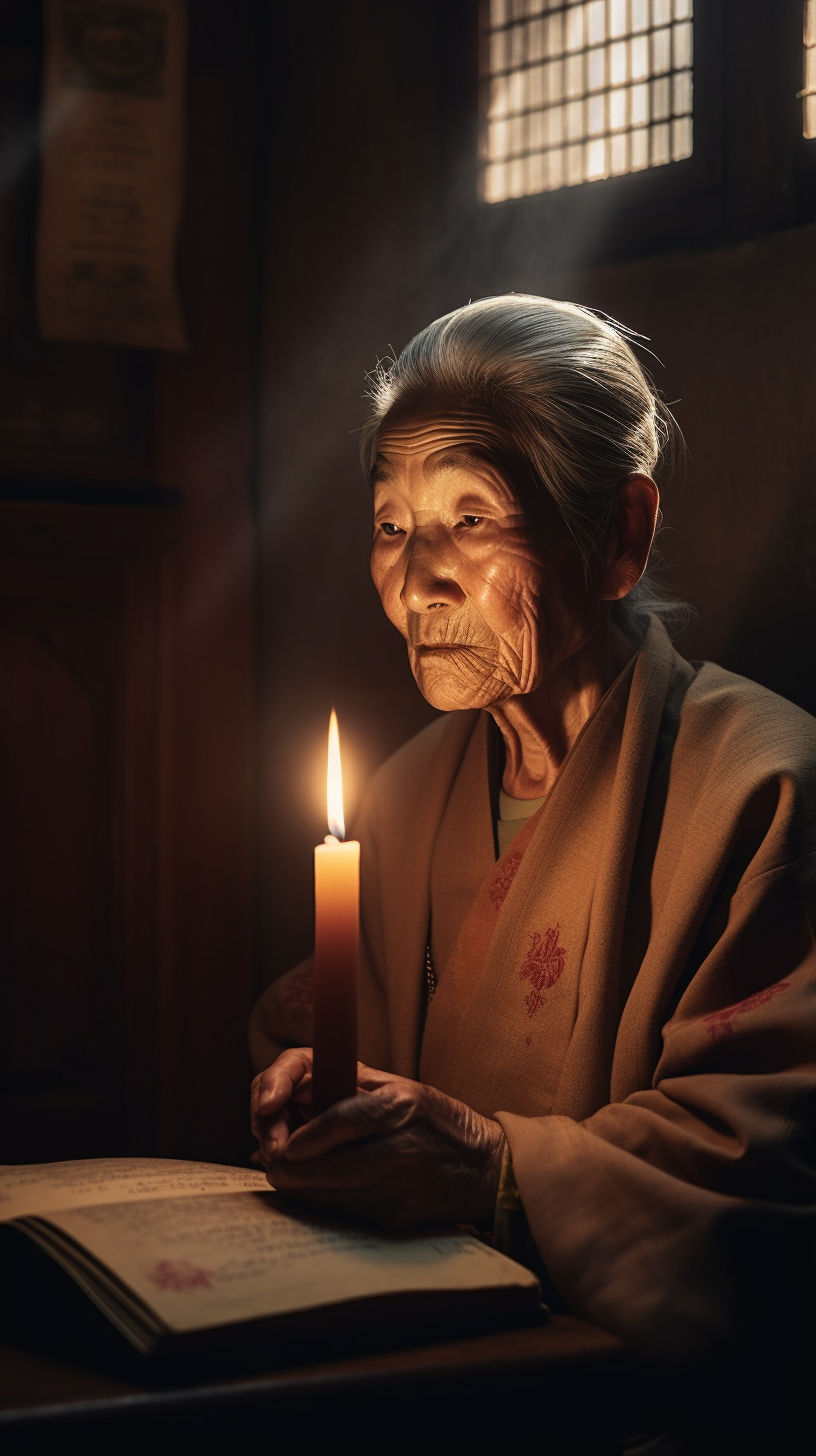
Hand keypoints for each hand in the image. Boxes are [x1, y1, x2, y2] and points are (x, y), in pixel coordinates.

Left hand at [250, 1048, 504, 1229]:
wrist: (483, 1168)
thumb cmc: (435, 1119)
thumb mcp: (397, 1086)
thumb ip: (346, 1088)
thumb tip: (291, 1098)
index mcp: (402, 1104)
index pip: (345, 1120)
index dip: (309, 1135)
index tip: (286, 1144)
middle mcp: (402, 1148)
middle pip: (329, 1167)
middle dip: (289, 1167)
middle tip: (270, 1159)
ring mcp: (399, 1189)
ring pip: (329, 1197)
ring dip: (299, 1188)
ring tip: (285, 1174)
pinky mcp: (394, 1219)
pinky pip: (342, 1215)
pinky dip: (319, 1204)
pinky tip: (310, 1192)